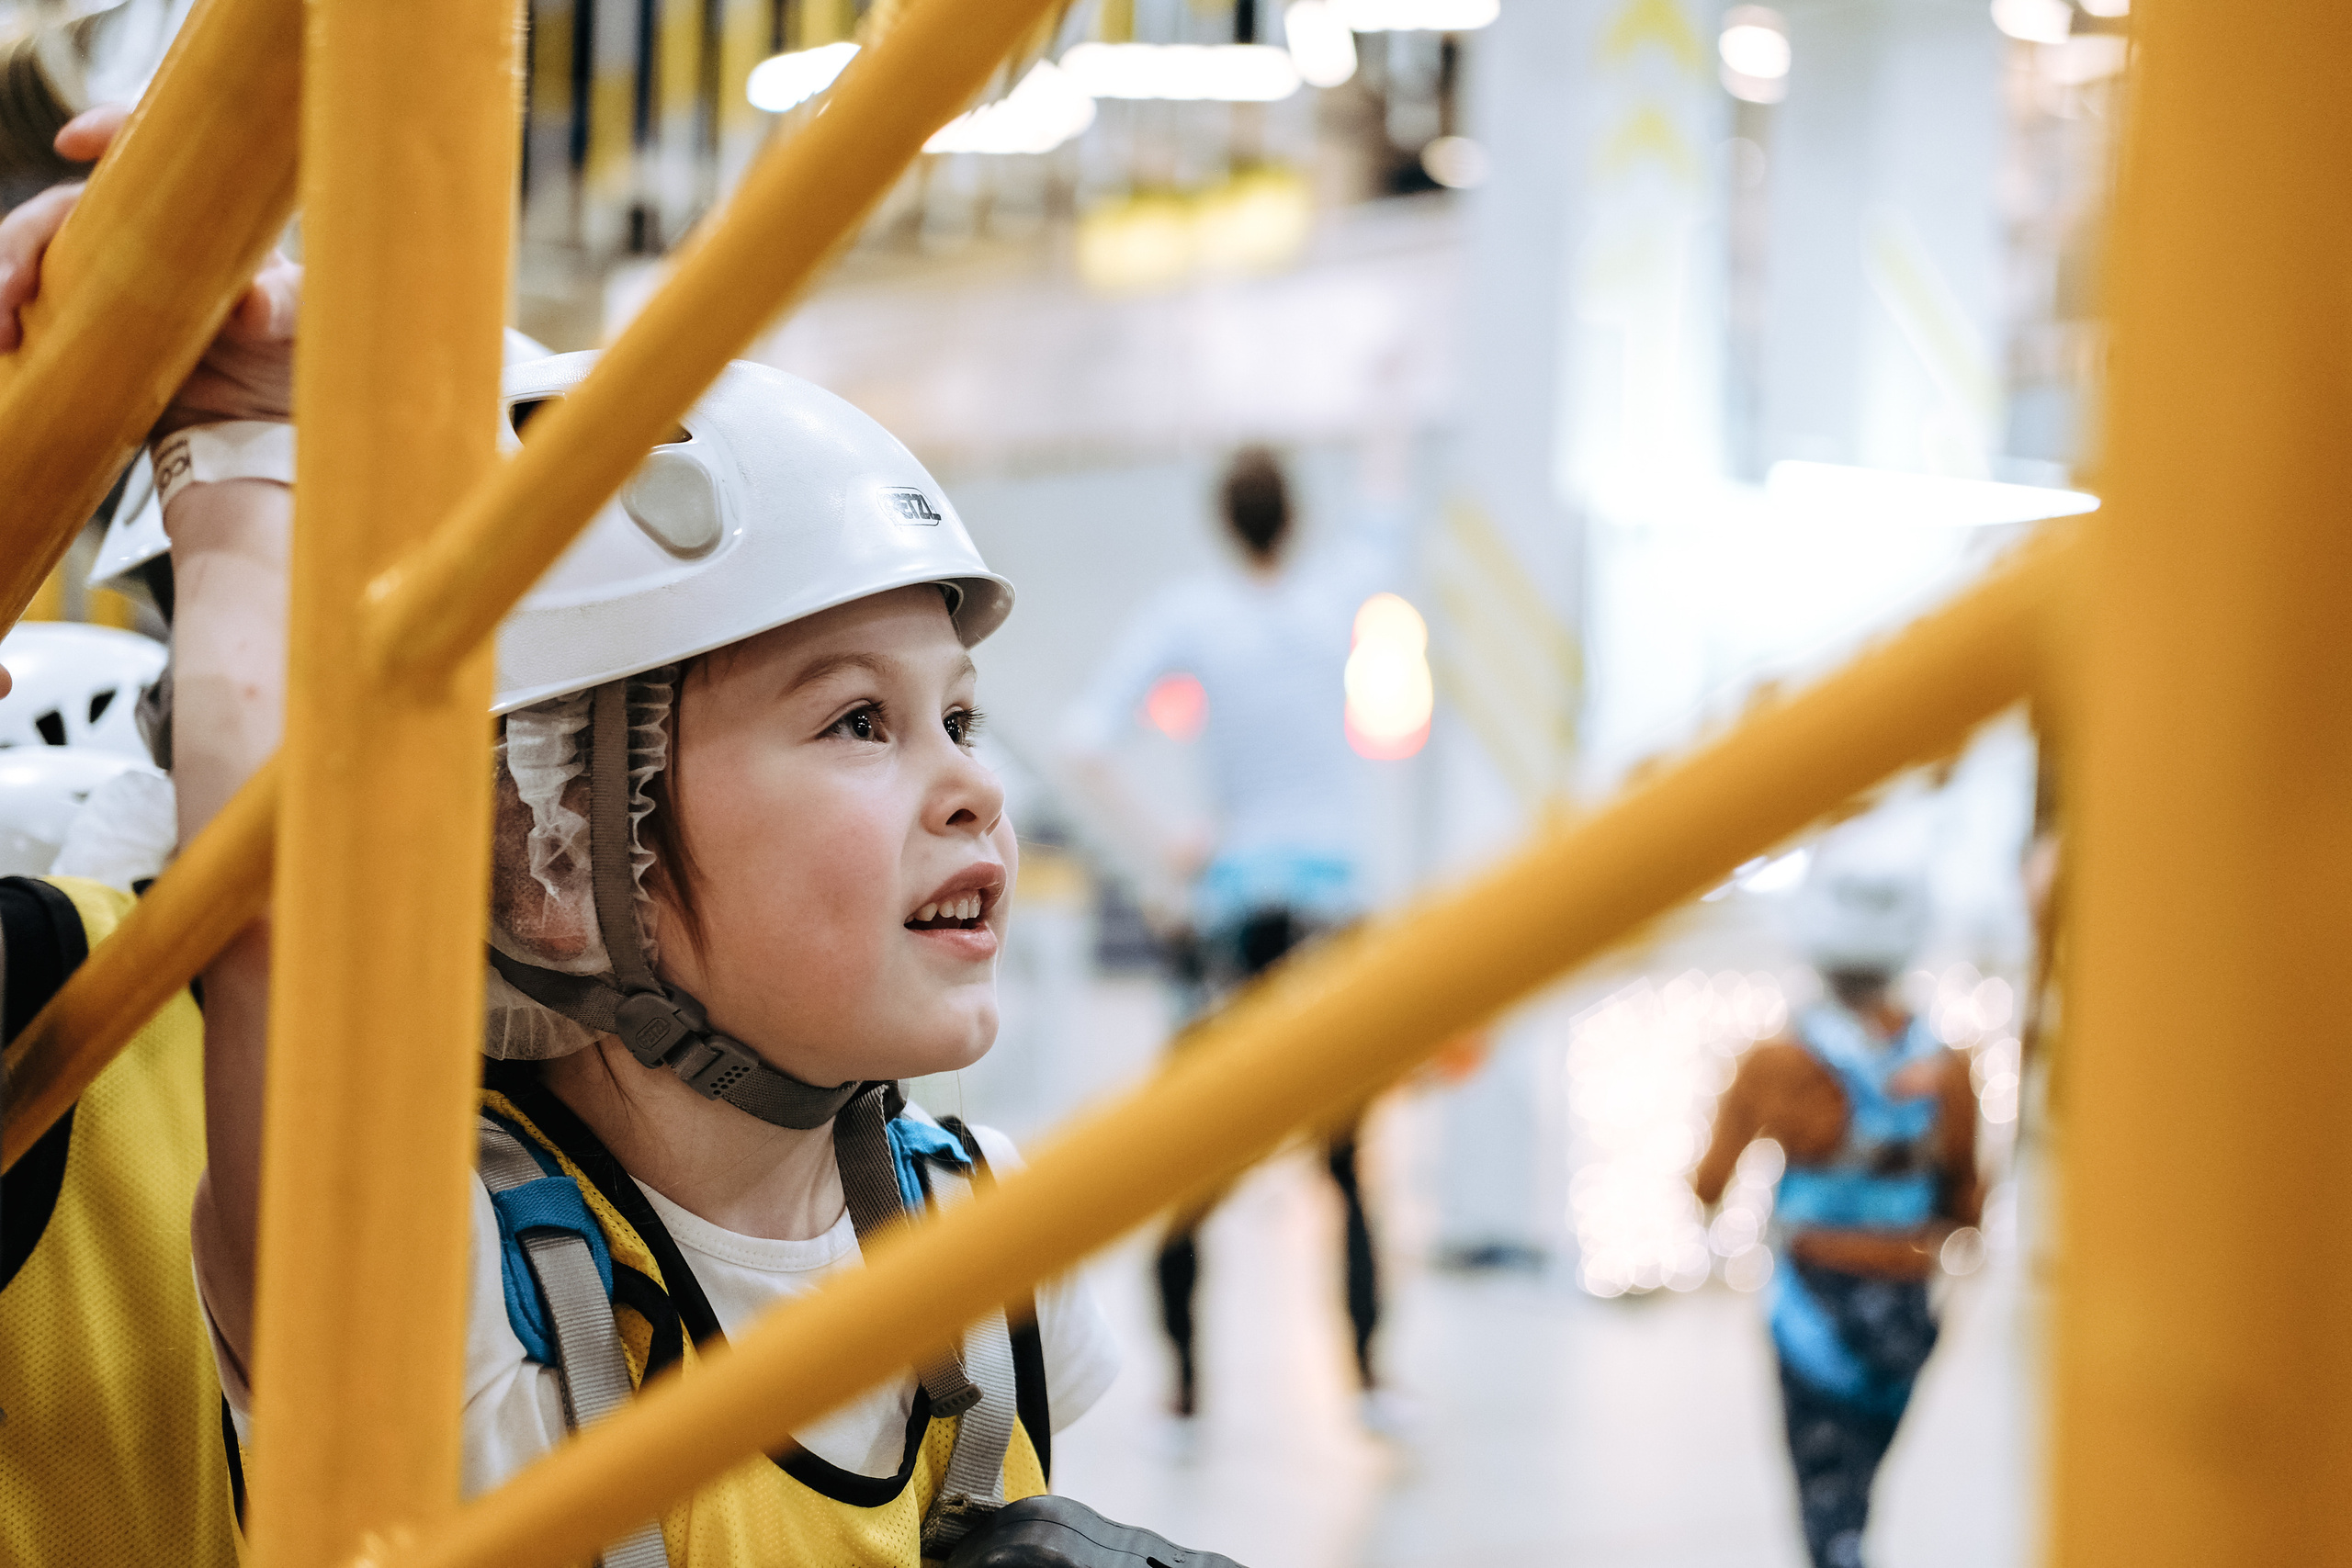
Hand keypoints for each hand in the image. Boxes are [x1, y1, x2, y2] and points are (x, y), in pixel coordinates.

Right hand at [0, 104, 298, 427]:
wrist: (262, 427)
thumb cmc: (286, 359)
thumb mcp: (297, 329)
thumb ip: (281, 309)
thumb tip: (252, 304)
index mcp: (191, 219)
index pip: (141, 157)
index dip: (105, 134)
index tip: (69, 142)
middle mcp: (140, 241)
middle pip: (64, 212)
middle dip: (25, 239)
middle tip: (11, 286)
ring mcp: (106, 282)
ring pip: (37, 258)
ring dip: (4, 282)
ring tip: (2, 329)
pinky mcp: (86, 325)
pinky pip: (34, 309)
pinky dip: (8, 318)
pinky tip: (3, 343)